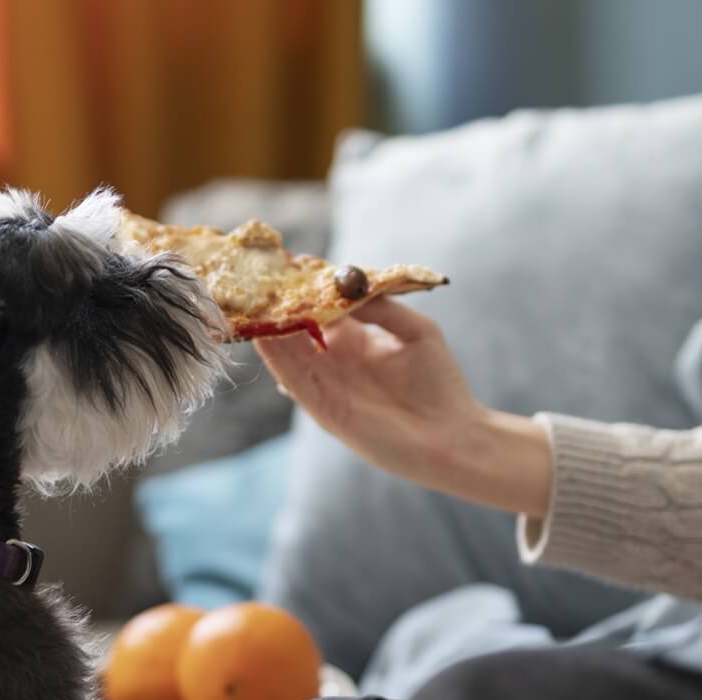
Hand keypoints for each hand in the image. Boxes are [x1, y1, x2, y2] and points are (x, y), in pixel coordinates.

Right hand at [253, 298, 552, 519]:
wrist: (450, 436)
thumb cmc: (438, 383)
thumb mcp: (415, 330)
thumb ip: (380, 306)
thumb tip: (344, 283)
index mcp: (355, 337)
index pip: (319, 306)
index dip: (305, 286)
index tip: (289, 262)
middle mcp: (334, 359)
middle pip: (296, 326)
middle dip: (277, 304)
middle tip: (257, 277)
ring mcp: (326, 384)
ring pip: (287, 351)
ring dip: (269, 328)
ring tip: (251, 301)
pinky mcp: (322, 409)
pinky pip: (293, 379)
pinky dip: (276, 359)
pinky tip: (264, 336)